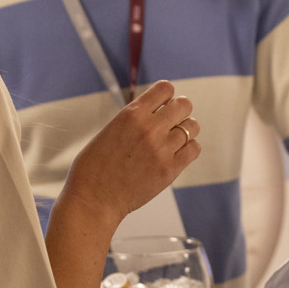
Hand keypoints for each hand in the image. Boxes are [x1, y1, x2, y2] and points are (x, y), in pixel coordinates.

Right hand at [64, 81, 202, 224]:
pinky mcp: (170, 169)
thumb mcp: (109, 130)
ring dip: (185, 131)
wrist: (93, 199)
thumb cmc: (94, 168)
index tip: (163, 104)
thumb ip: (134, 119)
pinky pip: (194, 149)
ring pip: (192, 127)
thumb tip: (153, 112)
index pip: (165, 88)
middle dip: (179, 111)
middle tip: (172, 122)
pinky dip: (189, 149)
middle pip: (184, 105)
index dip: (166, 96)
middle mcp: (149, 128)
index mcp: (131, 115)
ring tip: (173, 140)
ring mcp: (162, 149)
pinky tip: (177, 153)